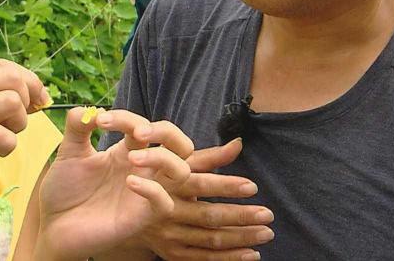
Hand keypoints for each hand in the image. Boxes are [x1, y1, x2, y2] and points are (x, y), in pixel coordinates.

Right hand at [0, 59, 49, 207]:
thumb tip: (32, 91)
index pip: (5, 65)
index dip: (30, 83)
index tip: (36, 102)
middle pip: (13, 78)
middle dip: (27, 100)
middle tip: (18, 122)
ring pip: (11, 102)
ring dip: (19, 124)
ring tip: (7, 137)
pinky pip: (1, 134)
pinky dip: (10, 144)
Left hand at [35, 108, 193, 260]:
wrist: (52, 226)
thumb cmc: (64, 191)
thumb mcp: (68, 152)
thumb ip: (78, 126)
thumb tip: (92, 109)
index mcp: (127, 152)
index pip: (144, 126)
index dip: (126, 118)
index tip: (100, 120)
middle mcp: (142, 170)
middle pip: (180, 144)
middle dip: (166, 131)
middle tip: (139, 132)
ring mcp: (144, 193)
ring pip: (181, 171)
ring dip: (162, 157)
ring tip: (132, 158)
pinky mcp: (140, 217)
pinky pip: (165, 203)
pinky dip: (152, 189)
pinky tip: (129, 182)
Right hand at [140, 139, 274, 260]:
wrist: (125, 216)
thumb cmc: (158, 181)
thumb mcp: (176, 166)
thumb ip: (209, 157)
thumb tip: (238, 143)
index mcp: (168, 184)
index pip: (201, 184)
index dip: (226, 186)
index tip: (252, 186)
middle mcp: (167, 212)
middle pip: (208, 216)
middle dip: (241, 216)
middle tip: (268, 214)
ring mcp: (169, 236)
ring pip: (210, 239)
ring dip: (241, 237)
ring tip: (266, 233)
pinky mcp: (172, 254)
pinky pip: (203, 258)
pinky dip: (229, 258)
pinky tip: (251, 254)